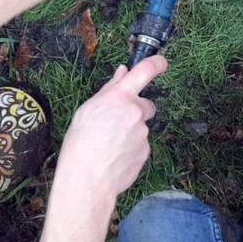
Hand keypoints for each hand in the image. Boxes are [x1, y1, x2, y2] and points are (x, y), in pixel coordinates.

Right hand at [56, 56, 166, 204]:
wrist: (87, 179)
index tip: (162, 62)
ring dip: (130, 131)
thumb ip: (109, 89)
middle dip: (136, 110)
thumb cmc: (81, 143)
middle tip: (115, 123)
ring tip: (109, 144)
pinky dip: (130, 147)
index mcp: (119, 97)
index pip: (145, 71)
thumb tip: (122, 72)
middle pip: (146, 104)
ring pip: (141, 127)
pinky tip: (114, 156)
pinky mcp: (146, 151)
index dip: (156, 63)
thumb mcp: (88, 109)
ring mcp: (143, 132)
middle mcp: (136, 111)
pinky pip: (140, 144)